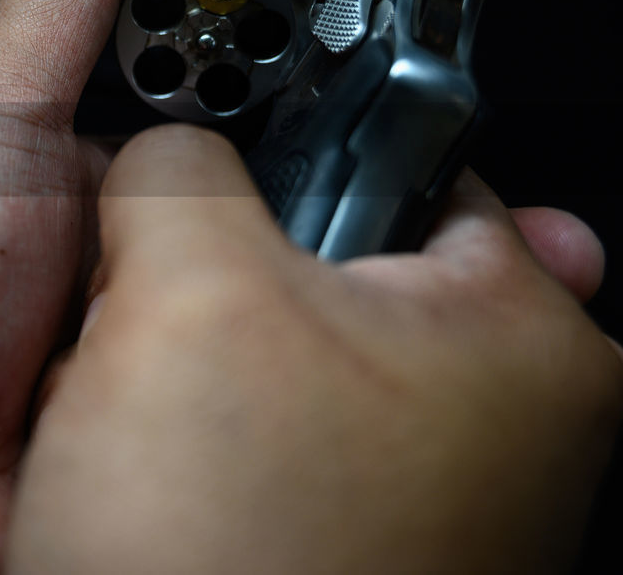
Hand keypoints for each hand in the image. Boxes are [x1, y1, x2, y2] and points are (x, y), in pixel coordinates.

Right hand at [6, 124, 622, 573]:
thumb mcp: (185, 293)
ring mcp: (427, 487)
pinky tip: (157, 463)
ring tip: (153, 402)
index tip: (223, 151)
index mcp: (518, 332)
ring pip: (283, 344)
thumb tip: (164, 146)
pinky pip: (262, 429)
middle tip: (168, 302)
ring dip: (201, 351)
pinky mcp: (350, 536)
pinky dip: (203, 423)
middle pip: (334, 254)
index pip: (409, 153)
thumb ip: (177, 169)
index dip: (292, 138)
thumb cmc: (232, 561)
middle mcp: (502, 416)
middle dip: (228, 266)